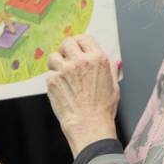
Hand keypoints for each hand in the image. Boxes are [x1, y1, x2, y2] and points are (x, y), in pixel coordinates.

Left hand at [47, 35, 119, 155]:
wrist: (89, 125)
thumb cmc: (103, 109)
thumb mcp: (114, 86)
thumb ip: (111, 70)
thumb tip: (114, 62)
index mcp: (97, 59)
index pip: (85, 38)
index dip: (79, 42)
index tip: (76, 48)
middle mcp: (81, 61)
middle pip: (67, 42)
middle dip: (65, 49)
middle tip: (65, 57)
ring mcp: (65, 70)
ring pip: (54, 56)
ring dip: (56, 62)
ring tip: (60, 72)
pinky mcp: (53, 80)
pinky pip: (50, 74)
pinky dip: (53, 80)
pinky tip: (61, 89)